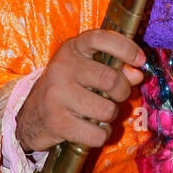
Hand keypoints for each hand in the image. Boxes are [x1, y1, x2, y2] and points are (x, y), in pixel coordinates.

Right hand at [16, 29, 145, 153]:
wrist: (31, 115)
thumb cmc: (68, 87)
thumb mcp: (87, 70)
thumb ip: (114, 68)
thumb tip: (138, 75)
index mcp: (72, 49)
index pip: (100, 38)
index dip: (125, 48)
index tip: (141, 61)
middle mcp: (62, 68)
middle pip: (111, 79)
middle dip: (122, 91)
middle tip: (117, 96)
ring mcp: (57, 95)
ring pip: (106, 110)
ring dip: (111, 115)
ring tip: (100, 113)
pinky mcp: (57, 122)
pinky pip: (96, 133)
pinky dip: (102, 135)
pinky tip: (95, 129)